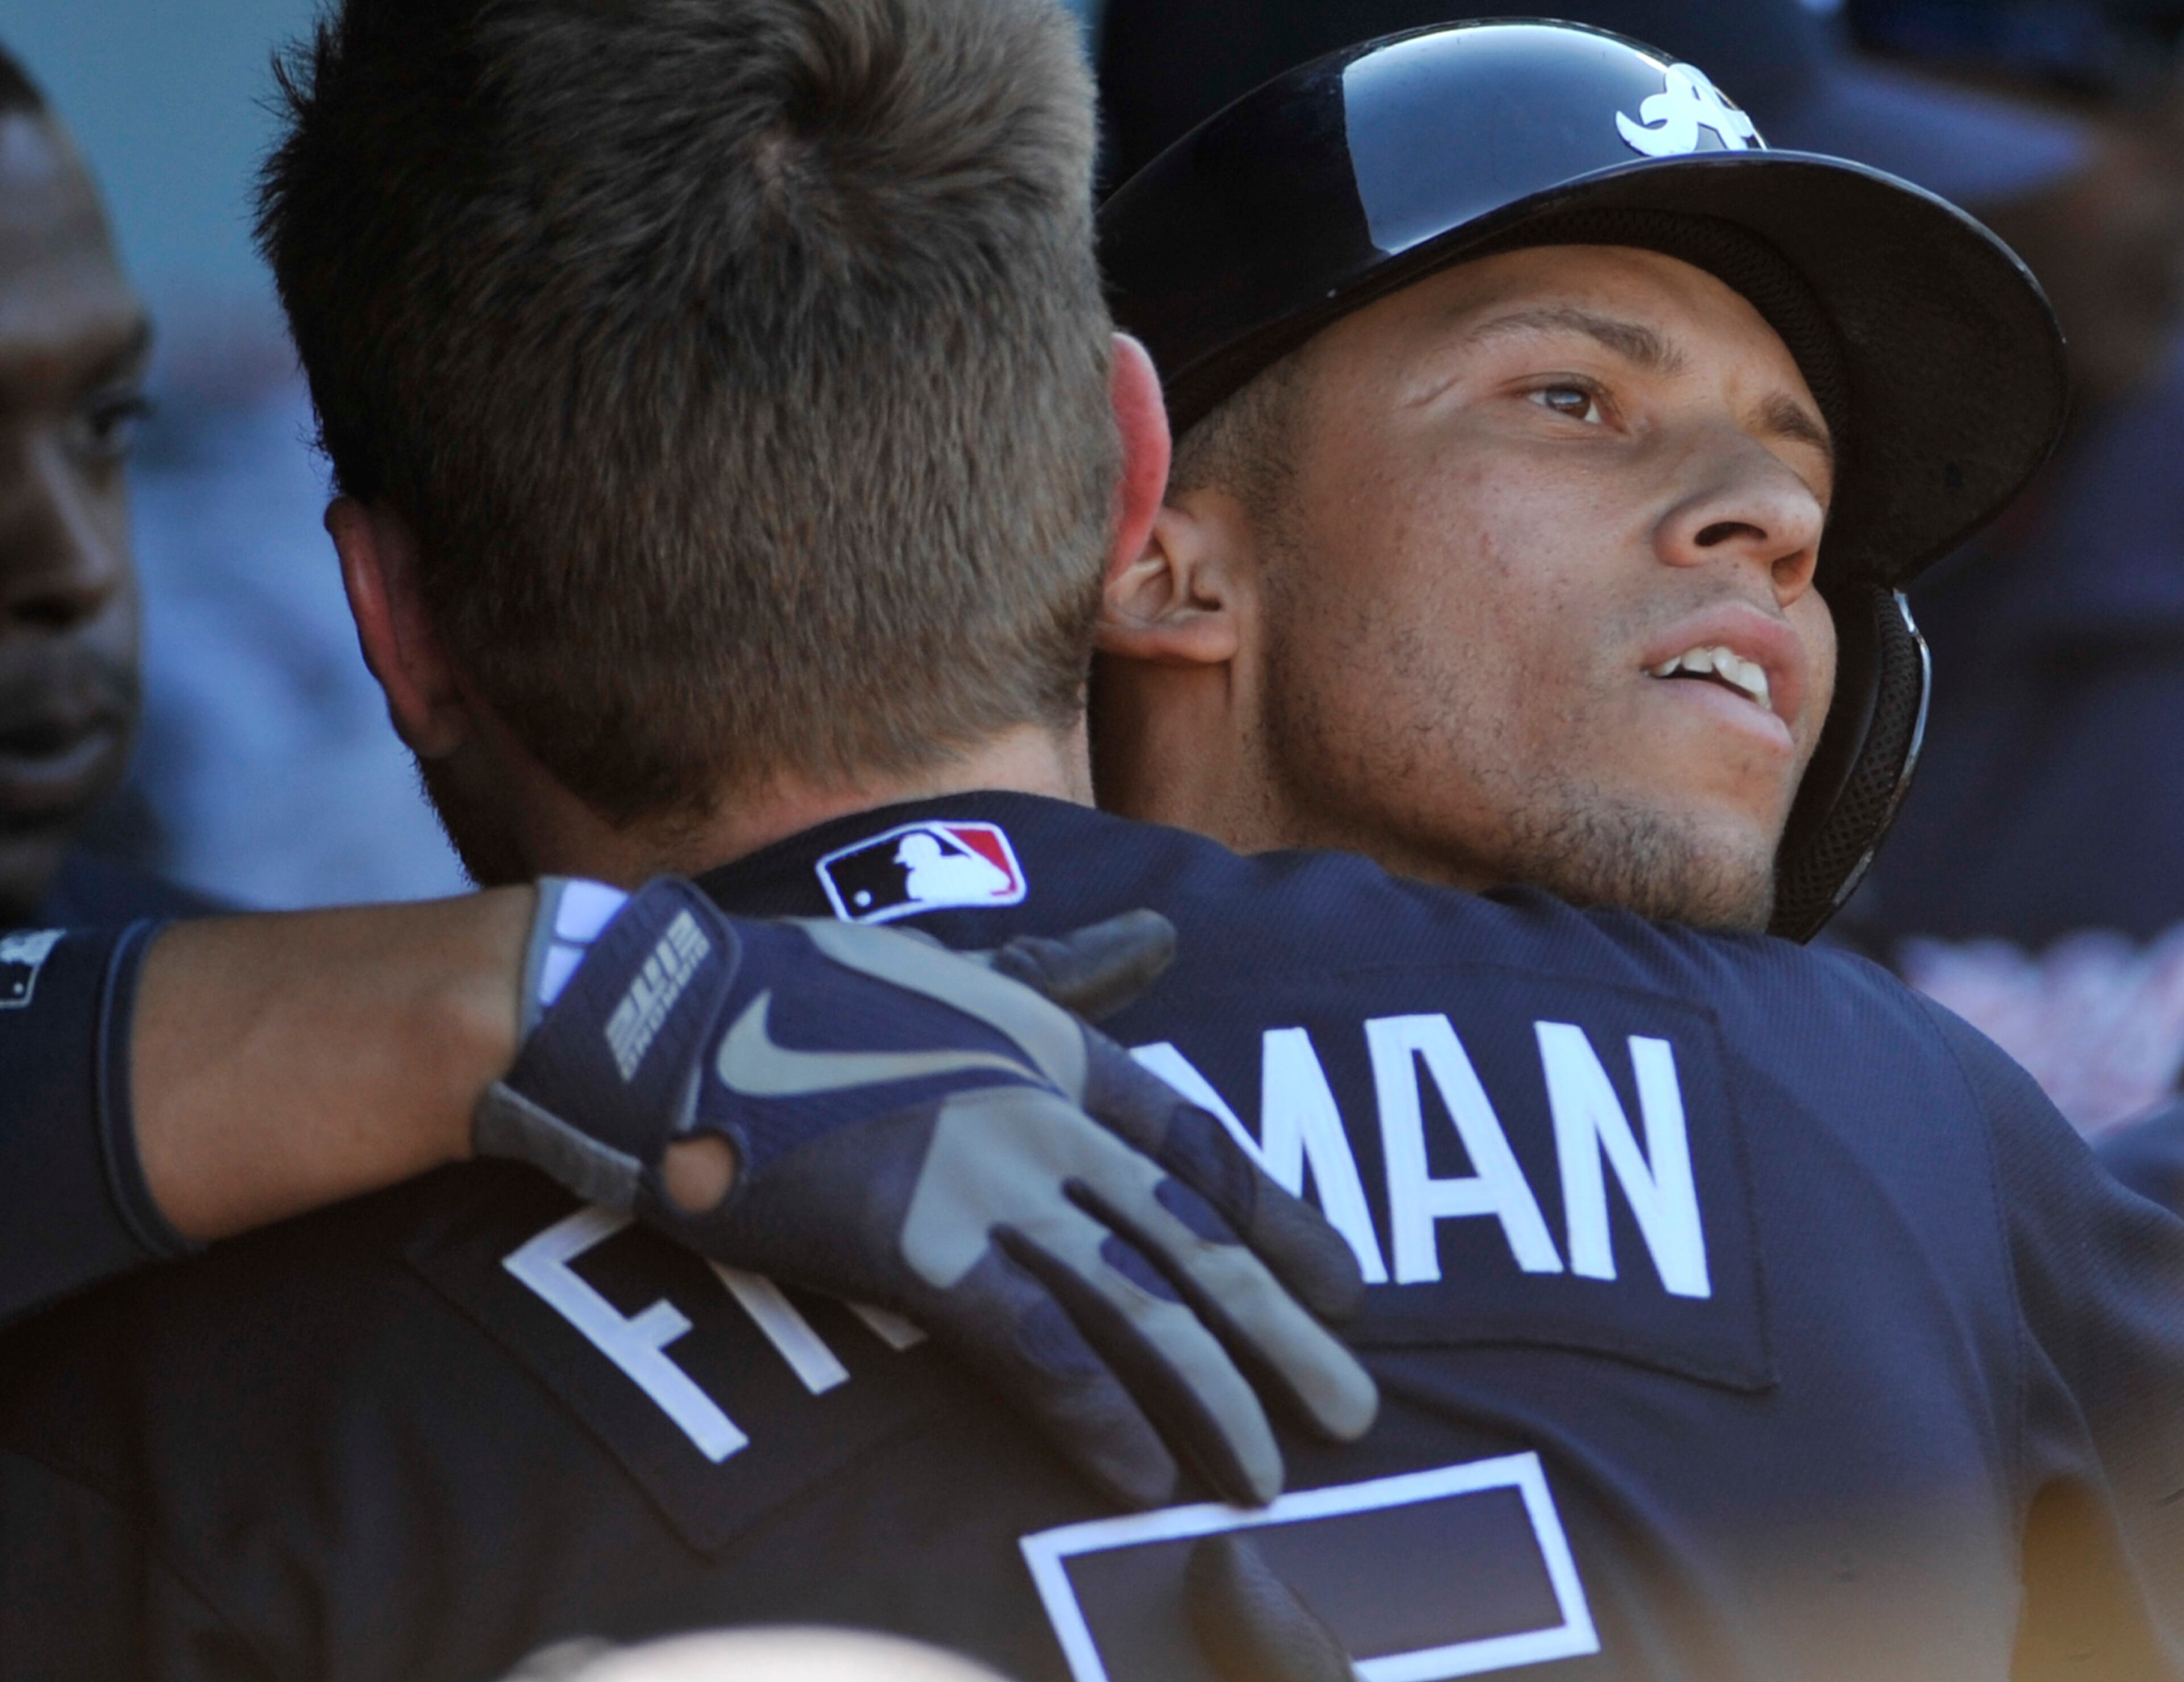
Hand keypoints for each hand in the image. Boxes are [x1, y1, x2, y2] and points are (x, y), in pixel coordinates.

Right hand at [474, 878, 1376, 1508]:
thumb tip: (1163, 938)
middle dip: (1283, 1333)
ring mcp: (987, 1175)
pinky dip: (1097, 1415)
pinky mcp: (917, 1244)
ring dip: (1213, 1395)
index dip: (1286, 1223)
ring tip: (1269, 1472)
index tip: (1350, 1290)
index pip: (1207, 1144)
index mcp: (1058, 1047)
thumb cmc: (809, 993)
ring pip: (1137, 1301)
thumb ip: (1067, 972)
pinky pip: (1036, 1348)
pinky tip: (1143, 1474)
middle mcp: (1046, 1110)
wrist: (677, 1017)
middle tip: (1358, 1412)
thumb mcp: (962, 968)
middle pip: (1197, 1237)